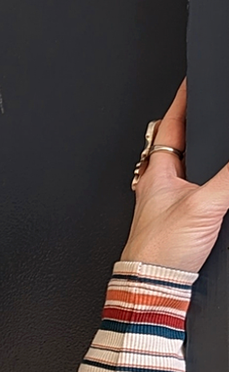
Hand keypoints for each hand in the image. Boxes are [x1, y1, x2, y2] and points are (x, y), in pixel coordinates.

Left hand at [121, 81, 228, 273]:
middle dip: (195, 126)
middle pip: (180, 144)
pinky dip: (211, 186)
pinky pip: (199, 194)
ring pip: (189, 169)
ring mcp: (169, 205)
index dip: (184, 100)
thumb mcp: (204, 205)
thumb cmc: (159, 252)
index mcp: (157, 172)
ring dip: (203, 158)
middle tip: (207, 108)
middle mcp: (159, 186)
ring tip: (217, 143)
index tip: (193, 81)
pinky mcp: (181, 224)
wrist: (153, 290)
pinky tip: (219, 190)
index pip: (171, 123)